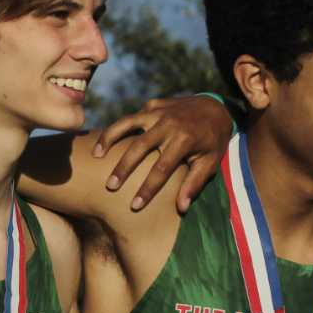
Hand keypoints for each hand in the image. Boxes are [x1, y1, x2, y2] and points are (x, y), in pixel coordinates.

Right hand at [91, 95, 232, 212]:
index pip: (161, 169)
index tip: (134, 206)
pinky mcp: (152, 104)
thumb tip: (181, 208)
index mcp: (185, 139)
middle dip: (123, 168)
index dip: (147, 189)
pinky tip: (106, 141)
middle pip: (139, 147)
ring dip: (109, 138)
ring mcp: (159, 111)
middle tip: (110, 186)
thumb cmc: (213, 141)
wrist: (217, 107)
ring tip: (95, 154)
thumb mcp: (210, 163)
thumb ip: (194, 184)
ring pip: (127, 123)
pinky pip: (132, 117)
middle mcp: (169, 123)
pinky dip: (118, 128)